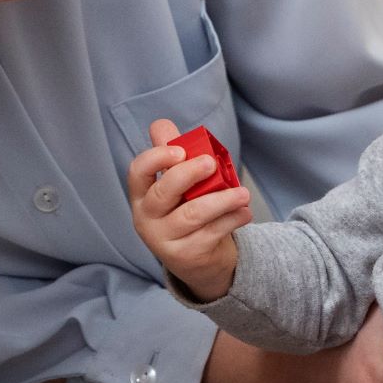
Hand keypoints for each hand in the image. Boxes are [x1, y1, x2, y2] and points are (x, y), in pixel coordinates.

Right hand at [127, 119, 253, 297]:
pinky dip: (233, 219)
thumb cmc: (187, 210)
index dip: (156, 158)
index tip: (180, 151)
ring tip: (244, 194)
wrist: (199, 259)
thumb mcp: (179, 184)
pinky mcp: (186, 256)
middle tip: (212, 163)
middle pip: (163, 193)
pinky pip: (212, 232)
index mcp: (141, 195)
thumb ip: (172, 155)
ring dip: (223, 200)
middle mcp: (146, 218)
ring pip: (193, 214)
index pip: (137, 172)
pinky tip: (244, 212)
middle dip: (188, 174)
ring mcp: (164, 240)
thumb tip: (160, 124)